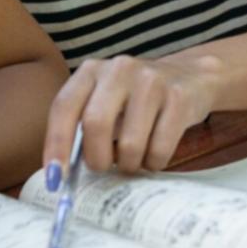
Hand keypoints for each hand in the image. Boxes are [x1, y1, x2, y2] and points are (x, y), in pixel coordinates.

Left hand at [45, 54, 220, 174]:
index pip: (64, 107)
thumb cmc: (137, 100)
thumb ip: (82, 127)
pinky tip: (155, 154)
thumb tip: (61, 174)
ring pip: (130, 143)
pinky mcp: (179, 98)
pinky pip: (159, 149)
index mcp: (92, 70)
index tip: (55, 177)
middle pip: (95, 124)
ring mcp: (152, 81)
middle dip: (97, 158)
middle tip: (103, 168)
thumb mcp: (106, 100)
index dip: (56, 144)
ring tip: (133, 158)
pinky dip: (154, 163)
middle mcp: (120, 69)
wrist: (192, 77)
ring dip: (129, 164)